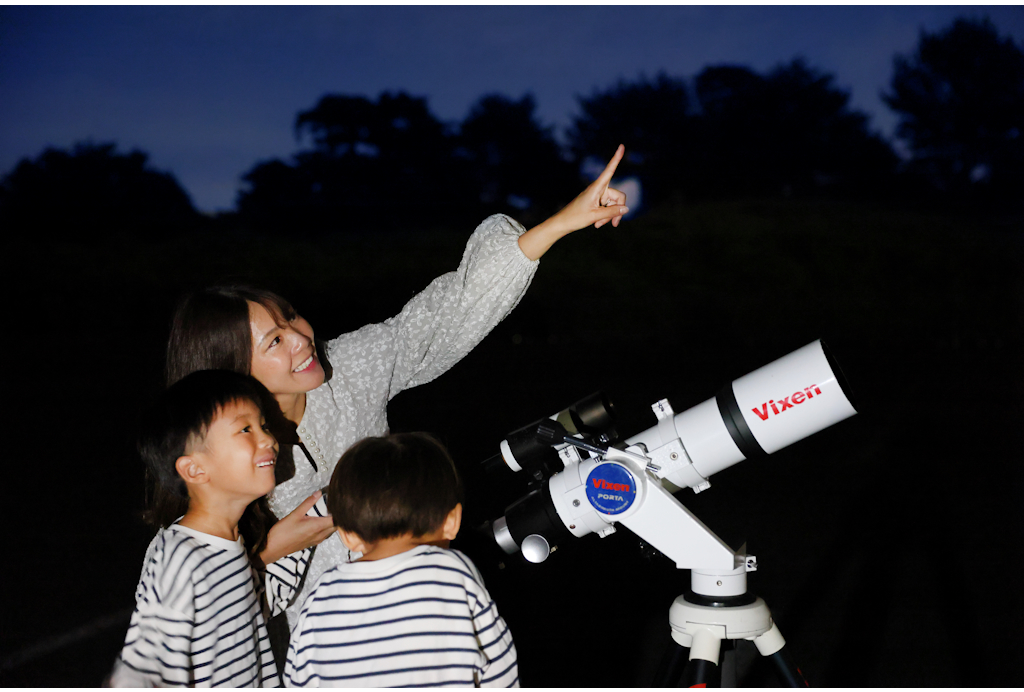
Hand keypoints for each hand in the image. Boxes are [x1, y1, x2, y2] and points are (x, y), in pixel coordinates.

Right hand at [260, 490, 334, 564]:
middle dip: (337, 516)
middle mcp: (320, 535)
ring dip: (332, 523)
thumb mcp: (294, 514)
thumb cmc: (283, 532)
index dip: (339, 512)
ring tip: (327, 513)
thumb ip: (308, 503)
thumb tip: (319, 493)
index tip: (338, 504)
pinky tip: (320, 522)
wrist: (272, 549)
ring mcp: (317, 540)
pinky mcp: (312, 543)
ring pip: (331, 531)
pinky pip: (325, 535)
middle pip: (336, 526)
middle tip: (333, 506)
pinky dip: (326, 528)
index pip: (336, 520)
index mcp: (318, 527)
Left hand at [518, 145, 628, 259]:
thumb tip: (626, 209)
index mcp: (596, 187)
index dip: (616, 158)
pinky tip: (598, 224)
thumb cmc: (575, 217)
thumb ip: (612, 212)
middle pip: (618, 196)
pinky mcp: (597, 202)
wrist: (563, 223)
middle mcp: (599, 189)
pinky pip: (607, 208)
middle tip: (614, 224)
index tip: (621, 145)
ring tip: (599, 225)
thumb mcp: (595, 216)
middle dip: (617, 211)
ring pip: (613, 204)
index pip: (609, 170)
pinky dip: (605, 216)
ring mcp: (598, 196)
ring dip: (609, 216)